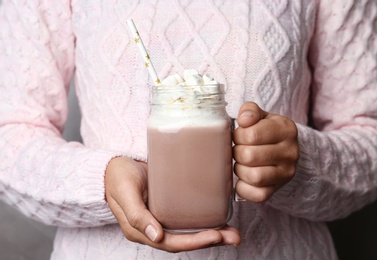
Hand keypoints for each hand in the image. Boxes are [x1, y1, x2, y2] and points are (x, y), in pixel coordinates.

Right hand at [105, 156, 240, 251]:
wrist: (113, 165)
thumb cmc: (117, 177)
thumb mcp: (125, 193)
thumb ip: (137, 215)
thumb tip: (156, 237)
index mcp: (140, 230)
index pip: (171, 243)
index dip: (195, 242)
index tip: (216, 235)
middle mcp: (152, 228)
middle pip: (184, 241)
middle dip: (210, 240)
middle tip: (234, 235)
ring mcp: (160, 218)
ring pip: (187, 232)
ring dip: (210, 233)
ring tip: (232, 231)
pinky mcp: (166, 207)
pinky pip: (185, 219)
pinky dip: (202, 220)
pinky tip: (216, 216)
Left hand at [233, 102, 298, 201]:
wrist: (283, 149)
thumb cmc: (265, 131)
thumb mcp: (260, 116)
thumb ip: (250, 110)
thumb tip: (244, 120)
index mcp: (286, 129)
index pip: (252, 134)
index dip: (238, 135)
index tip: (239, 136)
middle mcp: (290, 152)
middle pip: (250, 156)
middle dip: (237, 153)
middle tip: (238, 150)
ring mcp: (286, 173)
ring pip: (254, 177)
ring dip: (240, 170)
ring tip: (241, 163)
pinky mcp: (278, 189)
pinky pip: (257, 195)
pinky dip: (244, 188)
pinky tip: (243, 178)